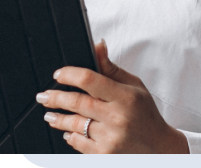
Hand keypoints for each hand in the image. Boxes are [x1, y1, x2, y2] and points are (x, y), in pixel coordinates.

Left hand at [38, 40, 187, 152]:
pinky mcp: (103, 154)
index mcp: (126, 97)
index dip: (70, 75)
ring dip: (58, 118)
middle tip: (43, 96)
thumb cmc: (145, 113)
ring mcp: (109, 138)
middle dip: (55, 98)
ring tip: (50, 115)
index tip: (59, 74)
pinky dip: (70, 137)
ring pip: (74, 124)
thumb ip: (112, 69)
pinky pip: (78, 143)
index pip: (90, 80)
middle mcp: (117, 117)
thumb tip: (97, 45)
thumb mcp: (135, 87)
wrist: (157, 146)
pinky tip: (68, 132)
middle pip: (77, 102)